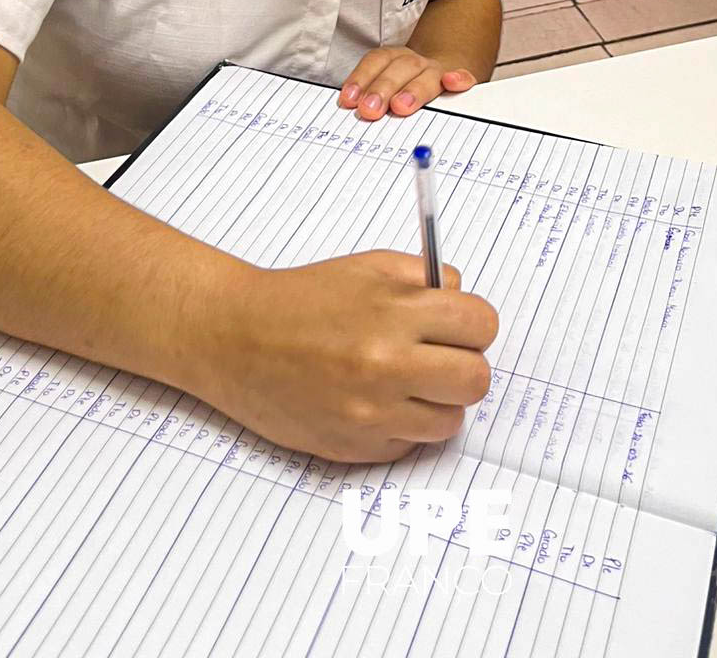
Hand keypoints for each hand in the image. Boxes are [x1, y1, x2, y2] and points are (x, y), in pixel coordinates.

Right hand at [199, 250, 497, 461]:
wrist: (236, 339)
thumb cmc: (301, 300)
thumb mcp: (368, 267)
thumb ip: (424, 280)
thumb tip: (464, 301)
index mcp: (394, 312)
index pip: (480, 325)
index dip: (473, 324)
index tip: (459, 325)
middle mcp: (387, 365)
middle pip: (476, 380)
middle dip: (465, 365)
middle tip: (440, 357)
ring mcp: (372, 413)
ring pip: (450, 420)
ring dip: (437, 401)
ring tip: (405, 381)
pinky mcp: (357, 448)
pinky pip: (411, 443)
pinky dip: (403, 425)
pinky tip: (374, 400)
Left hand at [338, 46, 476, 118]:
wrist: (445, 74)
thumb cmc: (408, 88)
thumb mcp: (386, 89)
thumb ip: (370, 98)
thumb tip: (351, 112)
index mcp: (395, 59)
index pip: (376, 61)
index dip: (361, 78)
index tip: (349, 100)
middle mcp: (416, 63)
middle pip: (400, 68)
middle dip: (382, 88)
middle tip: (369, 110)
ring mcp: (438, 72)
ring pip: (427, 75)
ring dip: (413, 90)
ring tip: (400, 107)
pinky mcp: (461, 82)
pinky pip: (465, 78)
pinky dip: (460, 78)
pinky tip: (452, 82)